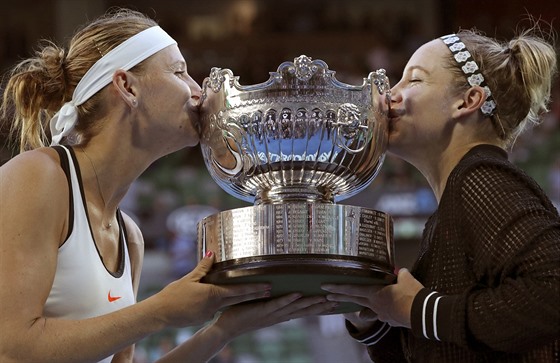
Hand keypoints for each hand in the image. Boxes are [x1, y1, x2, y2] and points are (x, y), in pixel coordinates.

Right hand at [151, 252, 272, 326]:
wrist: (160, 314)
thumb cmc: (172, 295)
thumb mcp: (189, 278)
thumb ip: (203, 267)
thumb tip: (213, 253)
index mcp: (213, 294)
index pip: (238, 291)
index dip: (254, 289)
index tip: (267, 287)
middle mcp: (214, 306)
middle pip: (238, 299)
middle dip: (254, 295)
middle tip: (268, 290)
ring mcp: (209, 314)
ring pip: (226, 305)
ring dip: (237, 299)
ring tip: (248, 293)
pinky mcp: (203, 319)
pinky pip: (215, 310)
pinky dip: (219, 304)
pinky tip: (217, 299)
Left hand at [212, 293, 338, 339]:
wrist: (226, 328)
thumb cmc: (241, 315)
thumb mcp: (260, 307)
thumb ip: (271, 301)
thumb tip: (279, 290)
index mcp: (279, 315)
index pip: (302, 311)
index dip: (317, 308)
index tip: (333, 304)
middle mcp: (279, 316)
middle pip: (304, 311)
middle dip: (320, 306)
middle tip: (337, 302)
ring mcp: (272, 314)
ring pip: (295, 308)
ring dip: (310, 302)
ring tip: (324, 297)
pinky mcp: (263, 310)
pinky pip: (278, 304)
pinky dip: (288, 299)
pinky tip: (298, 294)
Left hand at [322, 268, 423, 327]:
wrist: (423, 314)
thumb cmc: (412, 295)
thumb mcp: (406, 279)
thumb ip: (399, 275)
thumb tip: (400, 271)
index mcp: (375, 294)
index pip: (352, 290)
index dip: (338, 288)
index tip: (326, 288)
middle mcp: (375, 305)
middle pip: (354, 300)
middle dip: (340, 297)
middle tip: (327, 296)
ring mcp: (382, 315)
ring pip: (367, 308)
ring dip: (360, 306)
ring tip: (351, 306)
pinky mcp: (391, 320)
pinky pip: (381, 314)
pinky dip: (380, 311)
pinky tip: (382, 312)